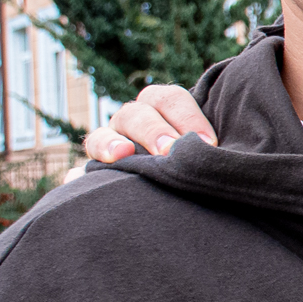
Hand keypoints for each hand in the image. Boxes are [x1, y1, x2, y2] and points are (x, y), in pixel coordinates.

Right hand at [64, 85, 218, 184]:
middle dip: (154, 129)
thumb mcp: (206, 154)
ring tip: (123, 154)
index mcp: (165, 111)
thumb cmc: (199, 168)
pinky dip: (83, 167)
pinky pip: (85, 160)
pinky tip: (81, 176)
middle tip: (170, 151)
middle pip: (138, 112)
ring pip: (106, 132)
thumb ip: (210, 147)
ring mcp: (114, 141)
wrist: (172, 202)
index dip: (189, 117)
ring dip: (112, 142)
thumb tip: (221, 148)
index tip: (209, 144)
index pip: (171, 99)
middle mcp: (137, 121)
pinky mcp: (95, 167)